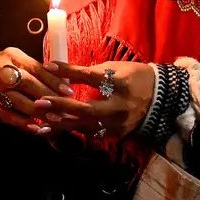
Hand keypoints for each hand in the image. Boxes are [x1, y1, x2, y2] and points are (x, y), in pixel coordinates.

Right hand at [0, 46, 75, 134]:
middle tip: (66, 106)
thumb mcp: (14, 59)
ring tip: (56, 118)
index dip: (54, 81)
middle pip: (30, 84)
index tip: (69, 91)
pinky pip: (12, 117)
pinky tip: (39, 128)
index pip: (37, 68)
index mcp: (11, 57)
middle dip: (51, 97)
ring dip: (41, 112)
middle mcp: (2, 72)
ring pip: (22, 103)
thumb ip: (35, 68)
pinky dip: (26, 124)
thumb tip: (61, 80)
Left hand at [41, 61, 156, 138]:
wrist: (160, 98)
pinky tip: (54, 130)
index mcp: (121, 83)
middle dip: (61, 107)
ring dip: (61, 124)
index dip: (69, 72)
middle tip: (40, 102)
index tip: (49, 65)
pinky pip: (90, 133)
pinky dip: (72, 130)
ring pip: (86, 126)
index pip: (91, 77)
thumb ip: (92, 72)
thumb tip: (65, 72)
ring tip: (39, 122)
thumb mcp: (116, 68)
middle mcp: (120, 106)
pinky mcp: (116, 133)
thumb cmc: (134, 77)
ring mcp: (118, 123)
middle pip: (87, 109)